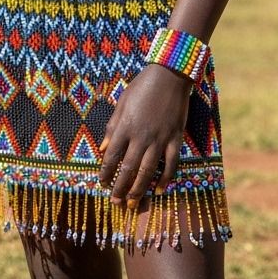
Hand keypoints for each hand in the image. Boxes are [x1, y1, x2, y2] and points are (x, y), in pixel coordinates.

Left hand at [98, 64, 192, 207]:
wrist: (170, 75)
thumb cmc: (142, 86)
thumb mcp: (122, 102)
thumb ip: (113, 127)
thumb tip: (103, 148)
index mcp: (125, 126)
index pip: (112, 157)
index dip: (106, 173)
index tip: (102, 184)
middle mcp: (141, 136)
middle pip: (128, 169)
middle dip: (120, 188)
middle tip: (115, 202)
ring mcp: (159, 138)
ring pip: (148, 171)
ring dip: (139, 189)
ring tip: (132, 203)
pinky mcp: (175, 138)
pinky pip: (170, 164)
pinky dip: (165, 179)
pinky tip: (159, 190)